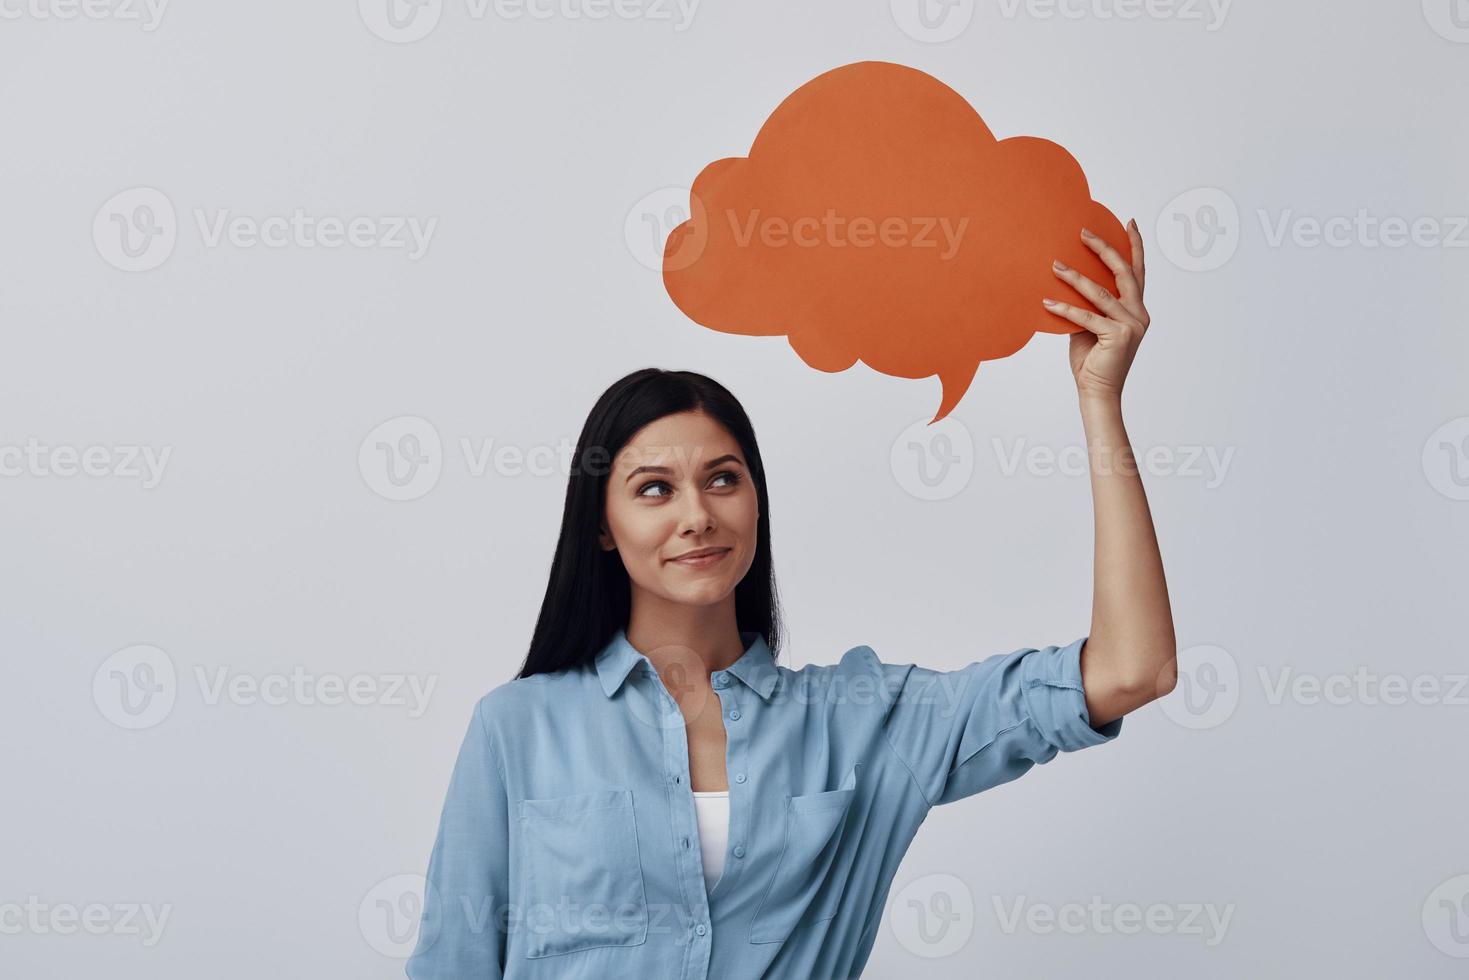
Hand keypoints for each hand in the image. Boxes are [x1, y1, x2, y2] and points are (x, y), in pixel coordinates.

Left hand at [1043, 220, 1150, 401]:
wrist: (1097, 391)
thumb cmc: (1093, 360)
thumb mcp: (1090, 326)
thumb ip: (1089, 306)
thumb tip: (1067, 282)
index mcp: (1136, 310)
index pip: (1138, 272)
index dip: (1136, 246)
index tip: (1131, 222)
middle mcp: (1139, 314)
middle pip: (1123, 273)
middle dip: (1104, 249)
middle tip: (1084, 233)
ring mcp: (1131, 325)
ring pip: (1101, 293)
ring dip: (1075, 278)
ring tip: (1055, 265)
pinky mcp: (1118, 337)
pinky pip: (1086, 317)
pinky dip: (1065, 309)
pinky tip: (1047, 302)